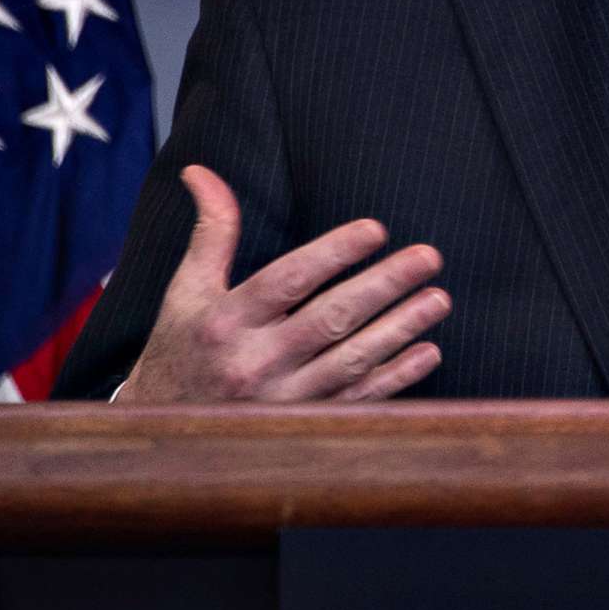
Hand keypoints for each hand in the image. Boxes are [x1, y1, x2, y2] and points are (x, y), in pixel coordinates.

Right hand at [115, 165, 449, 402]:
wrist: (170, 438)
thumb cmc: (182, 350)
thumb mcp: (186, 292)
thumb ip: (210, 233)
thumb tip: (201, 171)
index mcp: (225, 323)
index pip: (286, 281)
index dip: (332, 253)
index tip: (376, 229)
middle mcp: (254, 363)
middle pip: (330, 318)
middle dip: (384, 285)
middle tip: (428, 257)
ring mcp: (281, 400)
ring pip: (351, 361)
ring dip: (400, 328)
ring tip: (438, 298)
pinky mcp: (301, 427)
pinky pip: (357, 402)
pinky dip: (395, 379)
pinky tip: (427, 352)